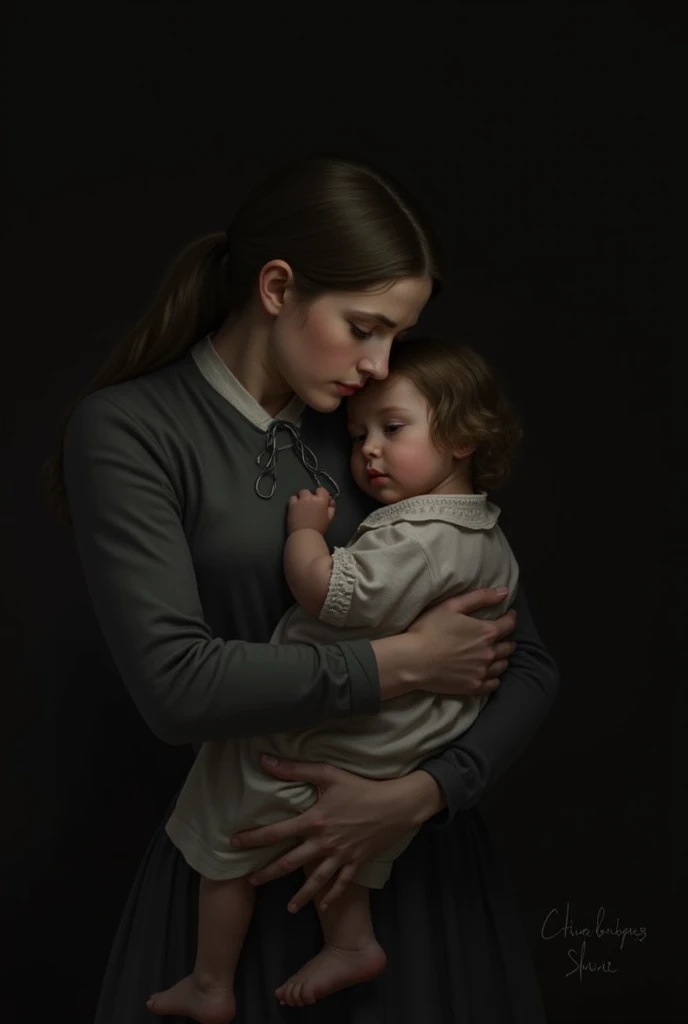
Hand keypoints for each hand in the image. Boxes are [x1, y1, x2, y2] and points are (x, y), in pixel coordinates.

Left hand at [231, 757, 436, 911]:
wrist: (397, 805)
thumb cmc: (362, 786)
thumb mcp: (329, 773)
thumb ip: (295, 769)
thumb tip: (265, 760)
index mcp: (314, 821)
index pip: (276, 832)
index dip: (253, 838)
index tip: (234, 843)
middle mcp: (324, 843)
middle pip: (290, 862)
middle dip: (268, 873)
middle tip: (251, 881)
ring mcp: (341, 856)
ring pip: (315, 881)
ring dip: (300, 896)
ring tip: (288, 908)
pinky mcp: (357, 862)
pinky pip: (342, 884)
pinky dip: (332, 896)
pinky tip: (323, 906)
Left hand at [287, 487, 335, 534]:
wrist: (305, 535)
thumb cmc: (318, 529)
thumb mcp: (329, 519)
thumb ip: (331, 509)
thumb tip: (330, 503)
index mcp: (321, 500)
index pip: (322, 490)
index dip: (321, 495)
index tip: (321, 501)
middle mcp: (310, 498)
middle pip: (310, 491)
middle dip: (310, 497)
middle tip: (311, 506)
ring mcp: (300, 501)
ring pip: (301, 493)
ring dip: (302, 498)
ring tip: (303, 507)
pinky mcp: (291, 505)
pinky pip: (292, 498)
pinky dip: (294, 501)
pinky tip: (296, 508)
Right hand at [407, 587, 516, 695]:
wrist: (413, 661)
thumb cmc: (429, 629)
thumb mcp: (452, 605)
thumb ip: (480, 597)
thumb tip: (504, 592)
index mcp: (486, 632)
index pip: (509, 624)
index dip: (511, 618)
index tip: (509, 614)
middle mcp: (489, 653)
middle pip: (509, 646)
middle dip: (508, 638)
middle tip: (502, 635)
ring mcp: (482, 672)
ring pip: (503, 665)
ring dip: (503, 657)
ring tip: (496, 653)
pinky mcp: (474, 687)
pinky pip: (494, 684)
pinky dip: (495, 677)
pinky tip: (489, 672)